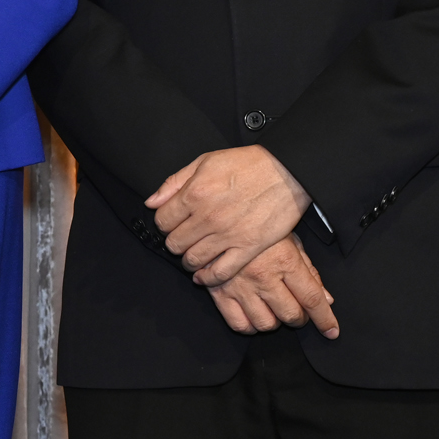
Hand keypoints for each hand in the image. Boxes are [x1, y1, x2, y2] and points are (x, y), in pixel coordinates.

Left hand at [147, 146, 311, 285]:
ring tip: (192, 254)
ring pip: (193, 259)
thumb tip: (151, 202)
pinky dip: (208, 277)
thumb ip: (174, 182)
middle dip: (174, 241)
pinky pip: (220, 272)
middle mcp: (207, 217)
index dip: (164, 223)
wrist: (287, 172)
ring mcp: (227, 235)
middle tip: (182, 238)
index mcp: (194, 193)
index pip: (162, 220)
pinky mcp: (248, 248)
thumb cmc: (247, 163)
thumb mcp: (204, 162)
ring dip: (188, 260)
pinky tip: (203, 275)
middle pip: (174, 243)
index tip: (171, 223)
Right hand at [206, 234, 338, 338]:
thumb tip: (326, 299)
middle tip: (297, 312)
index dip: (325, 319)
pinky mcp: (219, 292)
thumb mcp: (288, 239)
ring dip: (274, 322)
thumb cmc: (256, 226)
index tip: (331, 331)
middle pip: (290, 314)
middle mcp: (263, 275)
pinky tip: (253, 314)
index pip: (312, 298)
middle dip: (299, 319)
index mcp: (284, 260)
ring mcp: (240, 285)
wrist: (216, 218)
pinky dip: (250, 326)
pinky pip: (239, 324)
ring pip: (266, 323)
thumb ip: (308, 270)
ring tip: (273, 311)